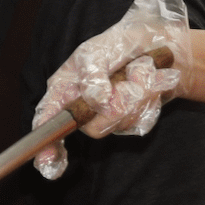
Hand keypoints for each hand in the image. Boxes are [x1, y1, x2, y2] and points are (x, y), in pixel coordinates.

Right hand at [32, 0, 193, 180]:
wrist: (158, 47)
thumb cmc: (119, 44)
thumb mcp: (98, 50)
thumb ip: (93, 74)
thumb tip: (97, 100)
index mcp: (65, 88)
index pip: (48, 119)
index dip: (46, 143)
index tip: (49, 161)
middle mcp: (81, 106)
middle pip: (91, 127)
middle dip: (117, 105)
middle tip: (130, 80)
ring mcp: (106, 115)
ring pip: (118, 123)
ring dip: (136, 94)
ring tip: (142, 71)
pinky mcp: (128, 120)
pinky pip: (138, 121)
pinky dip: (148, 98)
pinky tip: (150, 82)